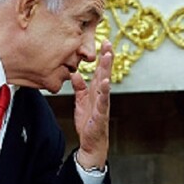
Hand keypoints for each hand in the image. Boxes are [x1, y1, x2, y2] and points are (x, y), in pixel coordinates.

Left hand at [72, 40, 111, 169]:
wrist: (91, 142)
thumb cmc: (88, 121)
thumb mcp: (80, 101)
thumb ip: (79, 87)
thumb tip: (74, 73)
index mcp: (96, 90)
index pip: (100, 70)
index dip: (102, 56)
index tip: (103, 41)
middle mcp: (101, 94)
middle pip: (104, 72)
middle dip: (107, 57)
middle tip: (108, 42)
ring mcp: (102, 103)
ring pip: (105, 83)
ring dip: (107, 69)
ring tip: (108, 56)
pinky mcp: (101, 113)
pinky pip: (103, 100)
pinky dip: (105, 91)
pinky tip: (106, 82)